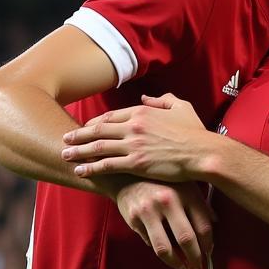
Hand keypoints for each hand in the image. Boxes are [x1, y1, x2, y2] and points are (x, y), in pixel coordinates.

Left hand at [62, 93, 206, 182]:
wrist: (203, 153)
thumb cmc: (196, 132)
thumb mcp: (181, 107)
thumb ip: (162, 100)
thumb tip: (147, 98)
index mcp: (143, 112)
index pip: (112, 116)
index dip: (96, 122)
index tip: (86, 127)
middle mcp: (134, 126)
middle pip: (99, 129)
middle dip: (80, 135)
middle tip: (65, 138)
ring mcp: (134, 145)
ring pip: (99, 147)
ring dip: (79, 151)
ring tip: (65, 154)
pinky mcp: (136, 163)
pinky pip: (108, 165)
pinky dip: (92, 167)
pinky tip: (81, 171)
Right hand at [115, 179, 213, 268]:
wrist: (127, 173)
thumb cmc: (163, 180)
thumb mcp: (186, 184)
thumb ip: (200, 203)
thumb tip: (215, 222)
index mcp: (186, 192)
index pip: (203, 226)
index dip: (208, 244)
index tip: (208, 252)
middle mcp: (168, 201)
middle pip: (186, 239)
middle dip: (195, 259)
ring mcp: (149, 211)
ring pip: (165, 248)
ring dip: (177, 263)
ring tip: (184, 268)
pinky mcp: (133, 219)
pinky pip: (150, 243)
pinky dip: (160, 251)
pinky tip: (168, 253)